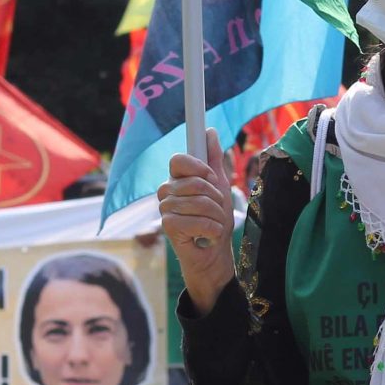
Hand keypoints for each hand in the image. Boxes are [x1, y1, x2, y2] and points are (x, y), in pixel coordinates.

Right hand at [157, 127, 235, 312]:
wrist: (214, 253)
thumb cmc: (215, 220)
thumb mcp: (219, 186)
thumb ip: (214, 159)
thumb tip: (209, 131)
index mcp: (177, 180)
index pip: (179, 159)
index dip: (199, 168)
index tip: (211, 178)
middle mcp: (167, 192)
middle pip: (195, 183)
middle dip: (216, 199)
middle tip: (217, 212)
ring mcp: (165, 210)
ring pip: (198, 203)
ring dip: (216, 218)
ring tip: (213, 226)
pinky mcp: (167, 227)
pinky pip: (194, 221)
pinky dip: (210, 230)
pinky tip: (207, 237)